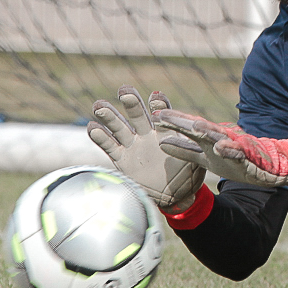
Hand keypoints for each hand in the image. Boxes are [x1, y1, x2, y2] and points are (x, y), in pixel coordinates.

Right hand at [87, 87, 204, 211]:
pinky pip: (110, 146)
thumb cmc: (188, 176)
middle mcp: (148, 134)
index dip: (159, 106)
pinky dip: (101, 137)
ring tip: (99, 105)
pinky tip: (92, 127)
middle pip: (138, 115)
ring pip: (120, 127)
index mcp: (167, 132)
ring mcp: (134, 145)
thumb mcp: (195, 163)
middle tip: (125, 91)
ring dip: (110, 116)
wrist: (174, 196)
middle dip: (131, 103)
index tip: (155, 97)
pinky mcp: (122, 159)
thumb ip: (191, 151)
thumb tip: (195, 139)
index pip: (163, 114)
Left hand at [154, 111, 287, 187]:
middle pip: (200, 127)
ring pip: (220, 136)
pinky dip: (231, 149)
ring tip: (194, 125)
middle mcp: (221, 137)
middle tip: (165, 116)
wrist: (267, 168)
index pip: (188, 127)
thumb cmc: (233, 161)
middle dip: (183, 121)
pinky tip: (222, 148)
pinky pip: (239, 152)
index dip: (173, 122)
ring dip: (207, 130)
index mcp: (209, 138)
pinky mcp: (248, 156)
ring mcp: (235, 145)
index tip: (155, 115)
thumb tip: (161, 143)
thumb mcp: (204, 158)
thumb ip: (185, 151)